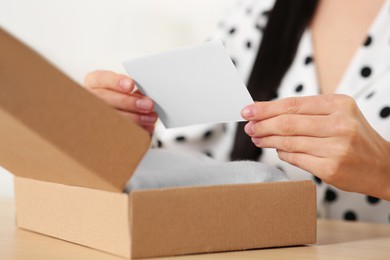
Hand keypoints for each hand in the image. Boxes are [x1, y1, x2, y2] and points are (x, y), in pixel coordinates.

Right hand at [84, 70, 156, 133]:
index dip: (115, 82)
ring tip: (150, 118)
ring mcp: (94, 115)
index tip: (131, 85)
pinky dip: (135, 130)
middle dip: (129, 102)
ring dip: (135, 118)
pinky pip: (117, 132)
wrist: (111, 117)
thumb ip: (130, 89)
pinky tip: (146, 128)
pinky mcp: (101, 131)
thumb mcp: (123, 88)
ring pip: (112, 117)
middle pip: (106, 99)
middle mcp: (91, 98)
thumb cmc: (119, 96)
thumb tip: (144, 95)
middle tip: (148, 105)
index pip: (101, 79)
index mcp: (94, 83)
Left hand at [241, 94, 389, 199]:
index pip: (293, 104)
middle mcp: (339, 124)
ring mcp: (336, 148)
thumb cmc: (356, 138)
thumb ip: (307, 111)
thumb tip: (268, 111)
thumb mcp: (339, 114)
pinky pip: (295, 158)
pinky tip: (276, 149)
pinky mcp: (330, 169)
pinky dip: (282, 153)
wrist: (382, 166)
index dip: (266, 108)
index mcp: (340, 105)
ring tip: (256, 137)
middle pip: (287, 123)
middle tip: (248, 126)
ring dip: (267, 140)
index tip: (249, 110)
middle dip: (262, 124)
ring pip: (288, 142)